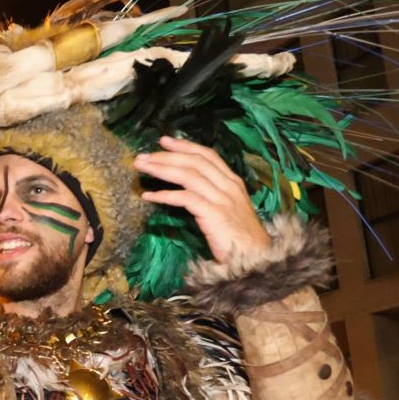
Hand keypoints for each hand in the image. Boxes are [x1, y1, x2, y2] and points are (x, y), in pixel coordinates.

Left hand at [130, 136, 268, 263]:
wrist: (257, 258)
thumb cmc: (241, 239)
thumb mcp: (230, 210)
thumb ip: (214, 197)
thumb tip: (190, 190)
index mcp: (233, 182)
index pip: (207, 156)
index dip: (185, 146)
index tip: (165, 141)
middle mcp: (228, 186)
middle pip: (194, 161)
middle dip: (167, 155)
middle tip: (144, 155)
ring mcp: (222, 198)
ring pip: (188, 175)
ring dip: (161, 169)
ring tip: (141, 167)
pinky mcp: (214, 213)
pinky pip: (184, 198)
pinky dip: (164, 195)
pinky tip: (149, 196)